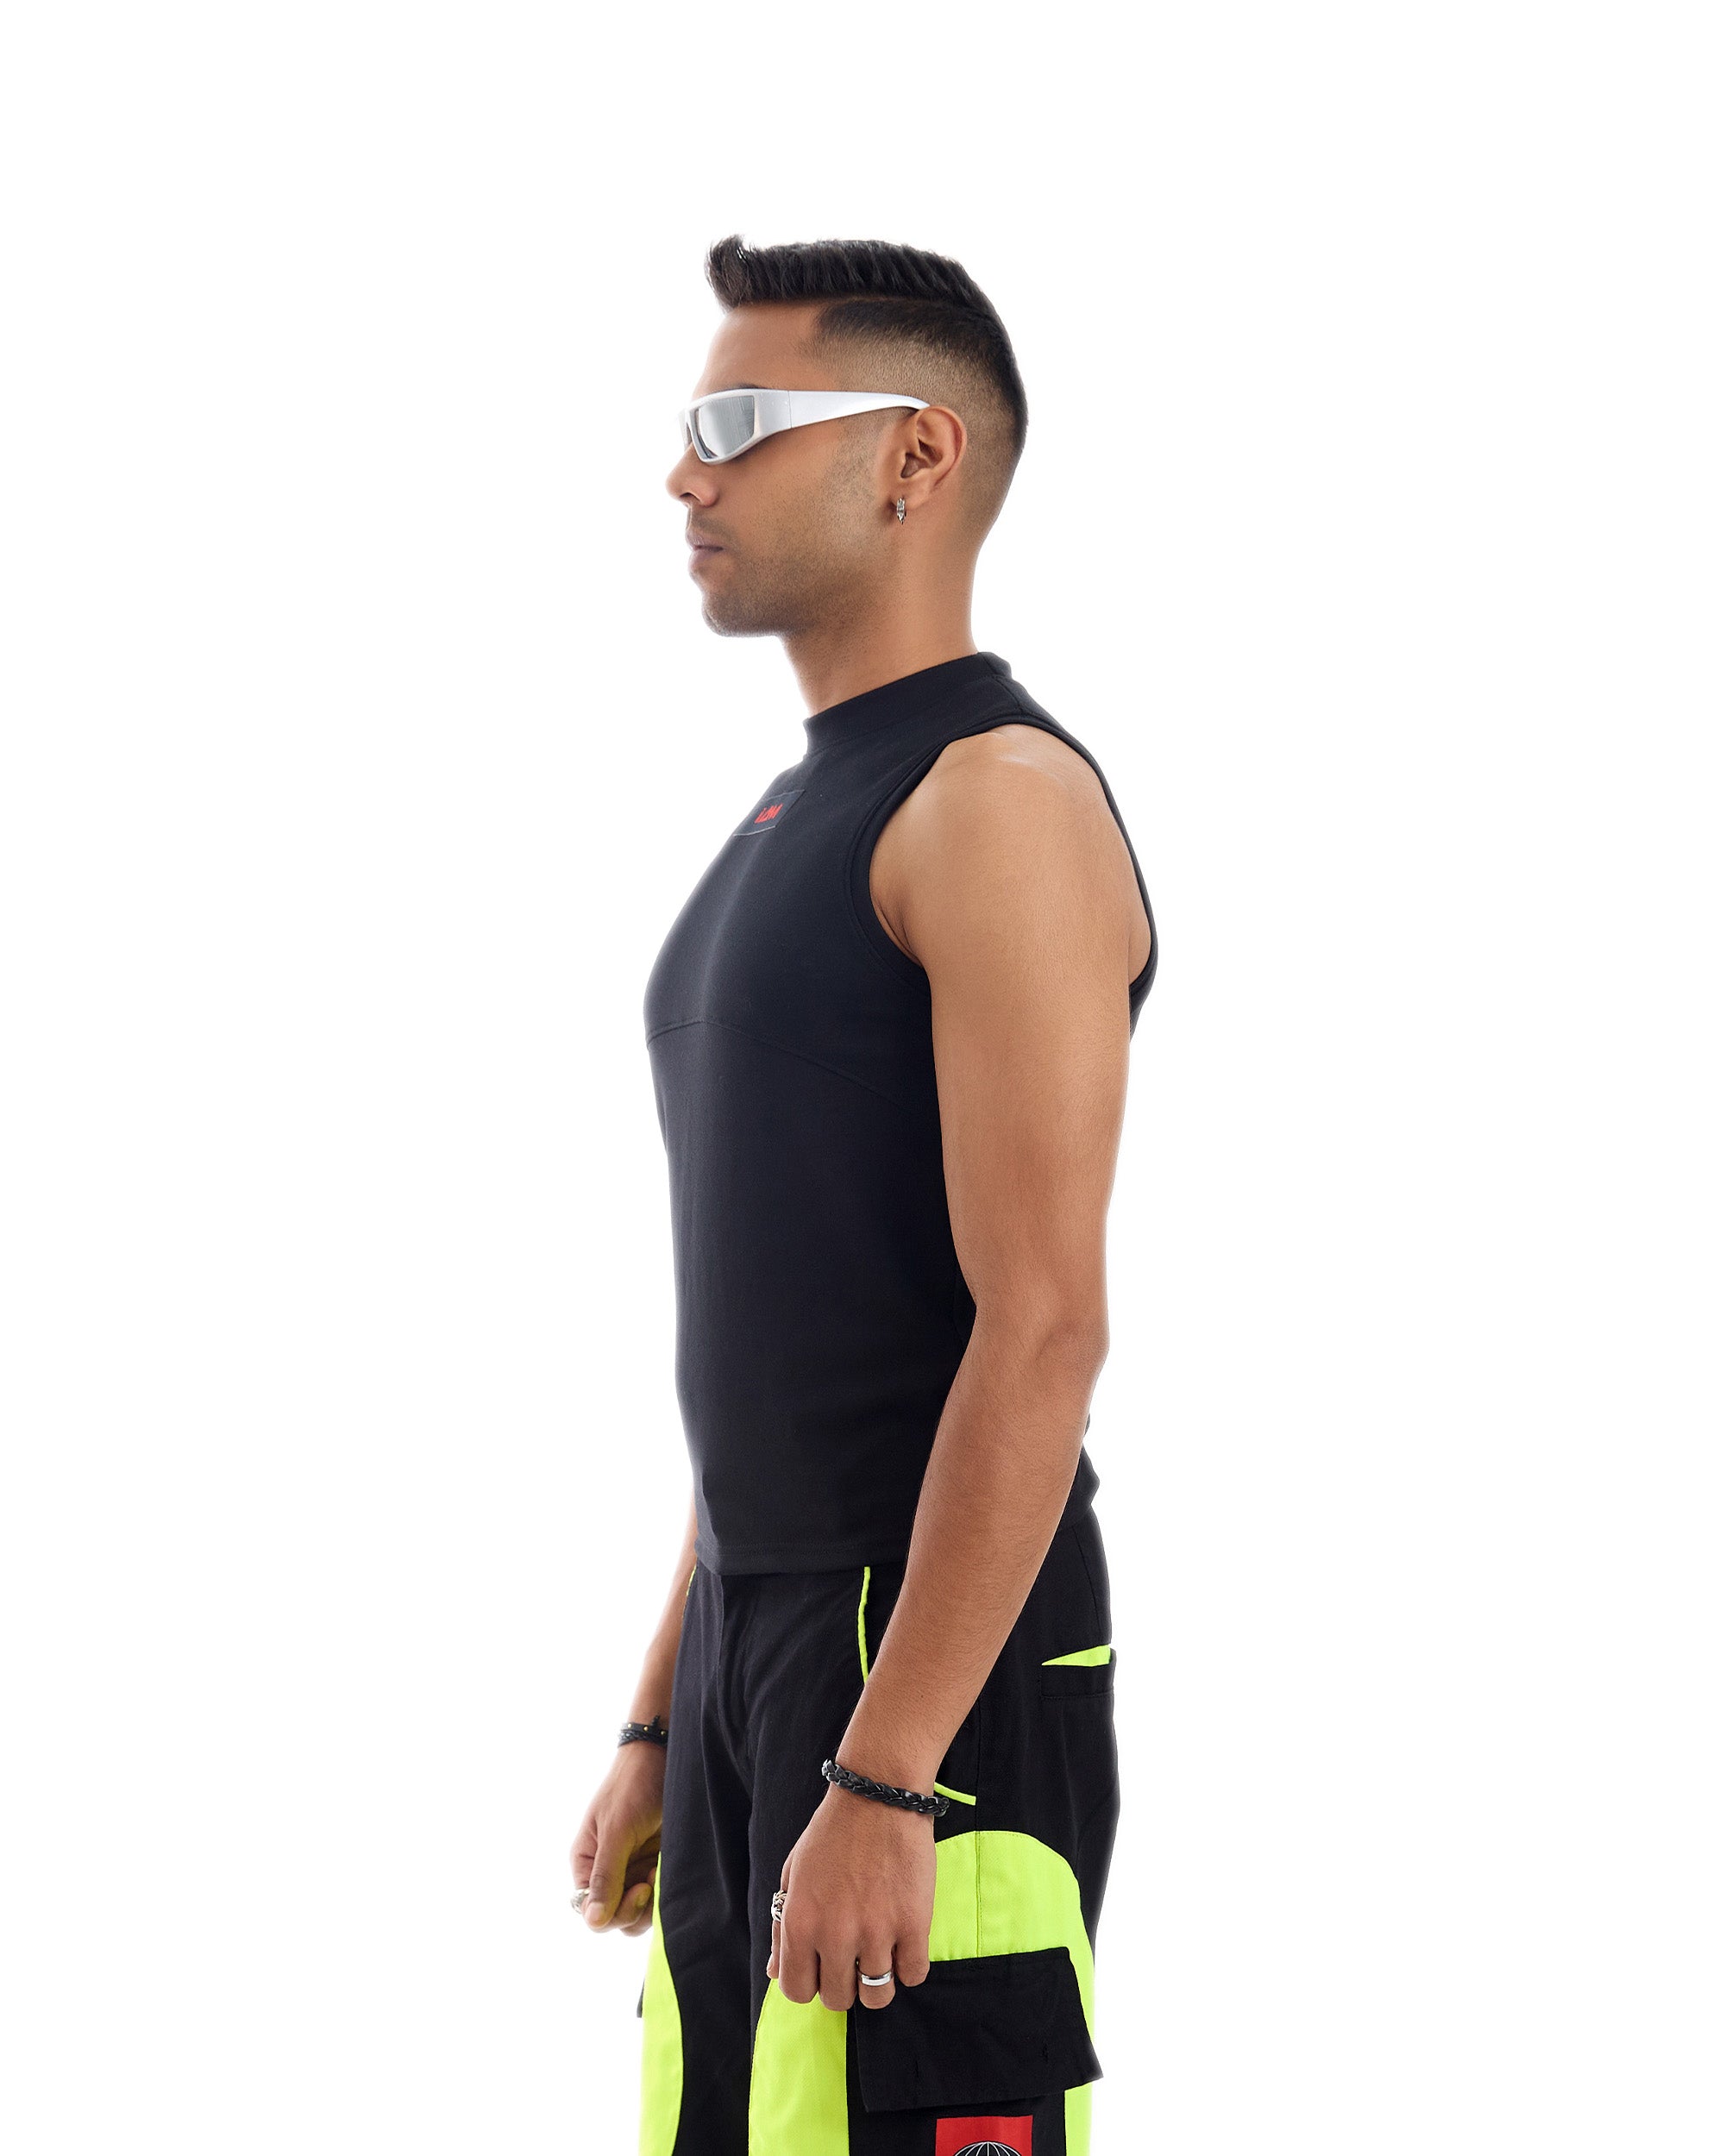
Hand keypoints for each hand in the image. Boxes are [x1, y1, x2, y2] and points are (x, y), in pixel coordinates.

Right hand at [570, 1742, 665, 1936]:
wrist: (664, 1754)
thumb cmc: (634, 1785)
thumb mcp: (617, 1829)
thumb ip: (605, 1876)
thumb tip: (592, 1922)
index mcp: (587, 1862)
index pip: (591, 1911)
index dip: (614, 1912)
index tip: (640, 1890)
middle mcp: (606, 1870)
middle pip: (615, 1917)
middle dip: (635, 1908)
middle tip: (652, 1881)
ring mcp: (631, 1868)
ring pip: (637, 1912)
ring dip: (651, 1902)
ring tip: (659, 1870)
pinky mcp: (654, 1864)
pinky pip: (656, 1895)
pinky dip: (664, 1890)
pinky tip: (666, 1866)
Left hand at [766, 1783, 934, 2010]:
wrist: (878, 1796)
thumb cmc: (831, 1833)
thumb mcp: (793, 1875)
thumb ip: (782, 1927)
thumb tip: (775, 1972)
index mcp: (799, 1922)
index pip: (796, 1991)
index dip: (809, 1984)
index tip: (822, 1967)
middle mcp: (834, 1934)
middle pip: (838, 1999)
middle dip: (844, 1984)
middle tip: (853, 1956)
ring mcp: (876, 1932)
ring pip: (877, 1997)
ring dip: (878, 1981)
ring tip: (880, 1954)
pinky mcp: (913, 1924)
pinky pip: (913, 1975)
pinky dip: (910, 1966)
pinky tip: (904, 1943)